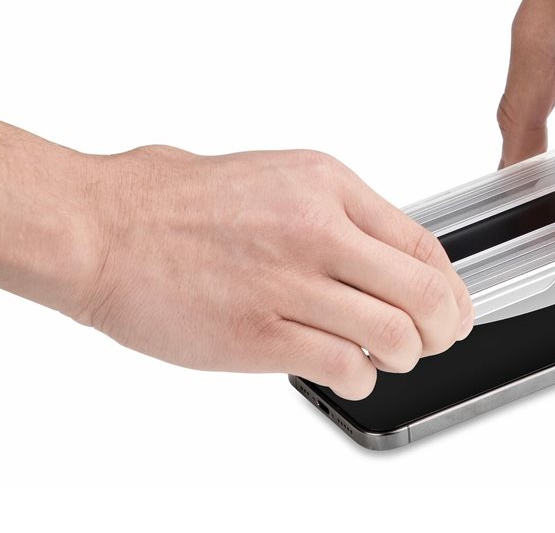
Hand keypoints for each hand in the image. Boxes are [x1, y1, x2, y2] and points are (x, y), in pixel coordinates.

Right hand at [77, 146, 472, 398]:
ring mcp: (290, 284)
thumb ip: (330, 212)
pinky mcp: (259, 335)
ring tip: (386, 358)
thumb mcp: (272, 175)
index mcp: (325, 184)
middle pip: (423, 293)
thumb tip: (378, 252)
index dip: (449, 286)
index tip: (451, 305)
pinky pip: (342, 367)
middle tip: (434, 340)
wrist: (103, 227)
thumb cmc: (171, 200)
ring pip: (393, 335)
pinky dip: (359, 379)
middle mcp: (317, 229)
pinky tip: (347, 372)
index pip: (422, 242)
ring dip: (402, 356)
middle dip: (442, 328)